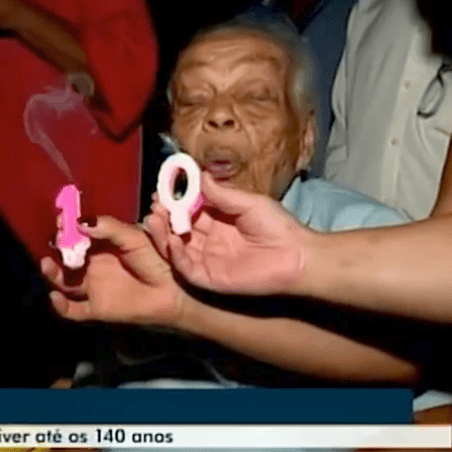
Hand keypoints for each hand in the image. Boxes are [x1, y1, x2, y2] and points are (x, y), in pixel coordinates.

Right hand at [40, 216, 186, 326]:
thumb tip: (81, 222)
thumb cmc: (155, 259)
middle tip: (56, 241)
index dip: (65, 228)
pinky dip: (60, 306)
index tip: (60, 220)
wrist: (172, 290)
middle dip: (56, 250)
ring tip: (47, 264)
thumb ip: (109, 228)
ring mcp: (91, 287)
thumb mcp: (133, 237)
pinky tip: (56, 296)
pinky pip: (73, 310)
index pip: (74, 236)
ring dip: (52, 274)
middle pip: (63, 258)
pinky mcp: (96, 308)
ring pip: (63, 282)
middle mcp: (90, 266)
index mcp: (98, 246)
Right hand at [144, 172, 312, 294]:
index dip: (173, 201)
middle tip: (154, 206)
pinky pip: (185, 268)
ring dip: (162, 234)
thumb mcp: (248, 203)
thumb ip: (221, 193)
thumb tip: (198, 174)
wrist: (297, 256)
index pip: (187, 210)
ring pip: (175, 247)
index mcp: (216, 221)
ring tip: (154, 219)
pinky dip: (175, 255)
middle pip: (176, 228)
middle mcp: (208, 240)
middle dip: (162, 217)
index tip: (161, 191)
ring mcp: (207, 259)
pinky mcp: (209, 278)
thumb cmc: (278, 227)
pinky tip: (172, 240)